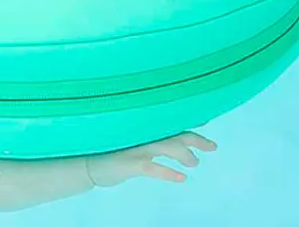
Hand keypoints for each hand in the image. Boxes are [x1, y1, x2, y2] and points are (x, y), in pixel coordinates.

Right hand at [86, 132, 217, 185]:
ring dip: (184, 155)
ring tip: (194, 163)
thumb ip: (148, 138)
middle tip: (212, 147)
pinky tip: (181, 178)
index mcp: (143, 128)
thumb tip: (169, 141)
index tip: (206, 119)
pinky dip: (168, 172)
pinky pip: (152, 167)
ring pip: (167, 146)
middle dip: (196, 139)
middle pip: (175, 133)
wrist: (86, 163)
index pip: (170, 122)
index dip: (189, 120)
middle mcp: (142, 133)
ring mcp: (136, 147)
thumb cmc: (110, 152)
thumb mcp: (130, 143)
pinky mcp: (129, 162)